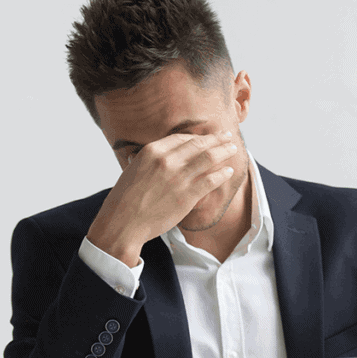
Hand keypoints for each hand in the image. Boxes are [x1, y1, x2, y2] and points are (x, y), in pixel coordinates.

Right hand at [86, 132, 237, 266]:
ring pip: (209, 158)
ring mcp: (179, 177)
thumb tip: (161, 156)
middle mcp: (167, 160)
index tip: (206, 138)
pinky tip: (228, 171)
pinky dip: (222, 174)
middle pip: (199, 144)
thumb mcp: (134, 170)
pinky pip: (211, 180)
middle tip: (226, 136)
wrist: (123, 222)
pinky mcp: (188, 195)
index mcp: (152, 151)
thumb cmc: (125, 199)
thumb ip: (150, 160)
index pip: (181, 138)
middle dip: (216, 139)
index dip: (197, 137)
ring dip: (224, 151)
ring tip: (233, 148)